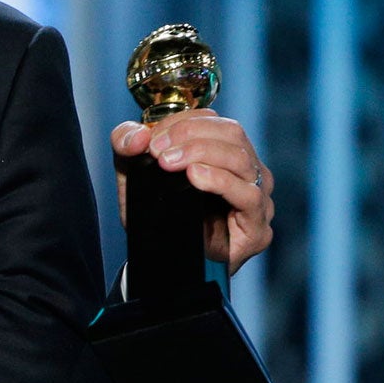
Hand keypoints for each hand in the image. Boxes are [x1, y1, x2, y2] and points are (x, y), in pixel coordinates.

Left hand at [110, 109, 274, 275]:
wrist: (160, 261)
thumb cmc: (156, 214)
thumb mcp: (132, 174)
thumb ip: (126, 145)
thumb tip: (138, 133)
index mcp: (224, 150)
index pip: (213, 121)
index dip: (182, 121)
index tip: (152, 138)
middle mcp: (246, 170)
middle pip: (231, 133)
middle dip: (190, 135)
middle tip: (157, 151)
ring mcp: (257, 196)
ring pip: (240, 159)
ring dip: (201, 154)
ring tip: (168, 164)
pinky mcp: (257, 226)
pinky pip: (247, 195)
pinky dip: (219, 181)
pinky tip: (195, 177)